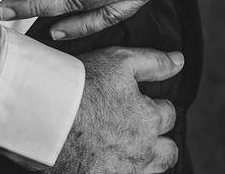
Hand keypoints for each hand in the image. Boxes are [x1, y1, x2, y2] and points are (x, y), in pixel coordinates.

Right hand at [50, 47, 182, 173]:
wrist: (44, 115)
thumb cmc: (80, 86)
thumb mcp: (119, 62)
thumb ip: (153, 62)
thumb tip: (179, 61)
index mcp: (150, 119)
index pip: (168, 114)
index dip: (154, 105)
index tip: (137, 103)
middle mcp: (143, 150)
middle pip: (167, 151)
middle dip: (158, 141)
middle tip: (134, 130)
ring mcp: (124, 170)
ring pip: (149, 170)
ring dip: (141, 159)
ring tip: (120, 146)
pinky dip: (116, 168)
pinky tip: (102, 157)